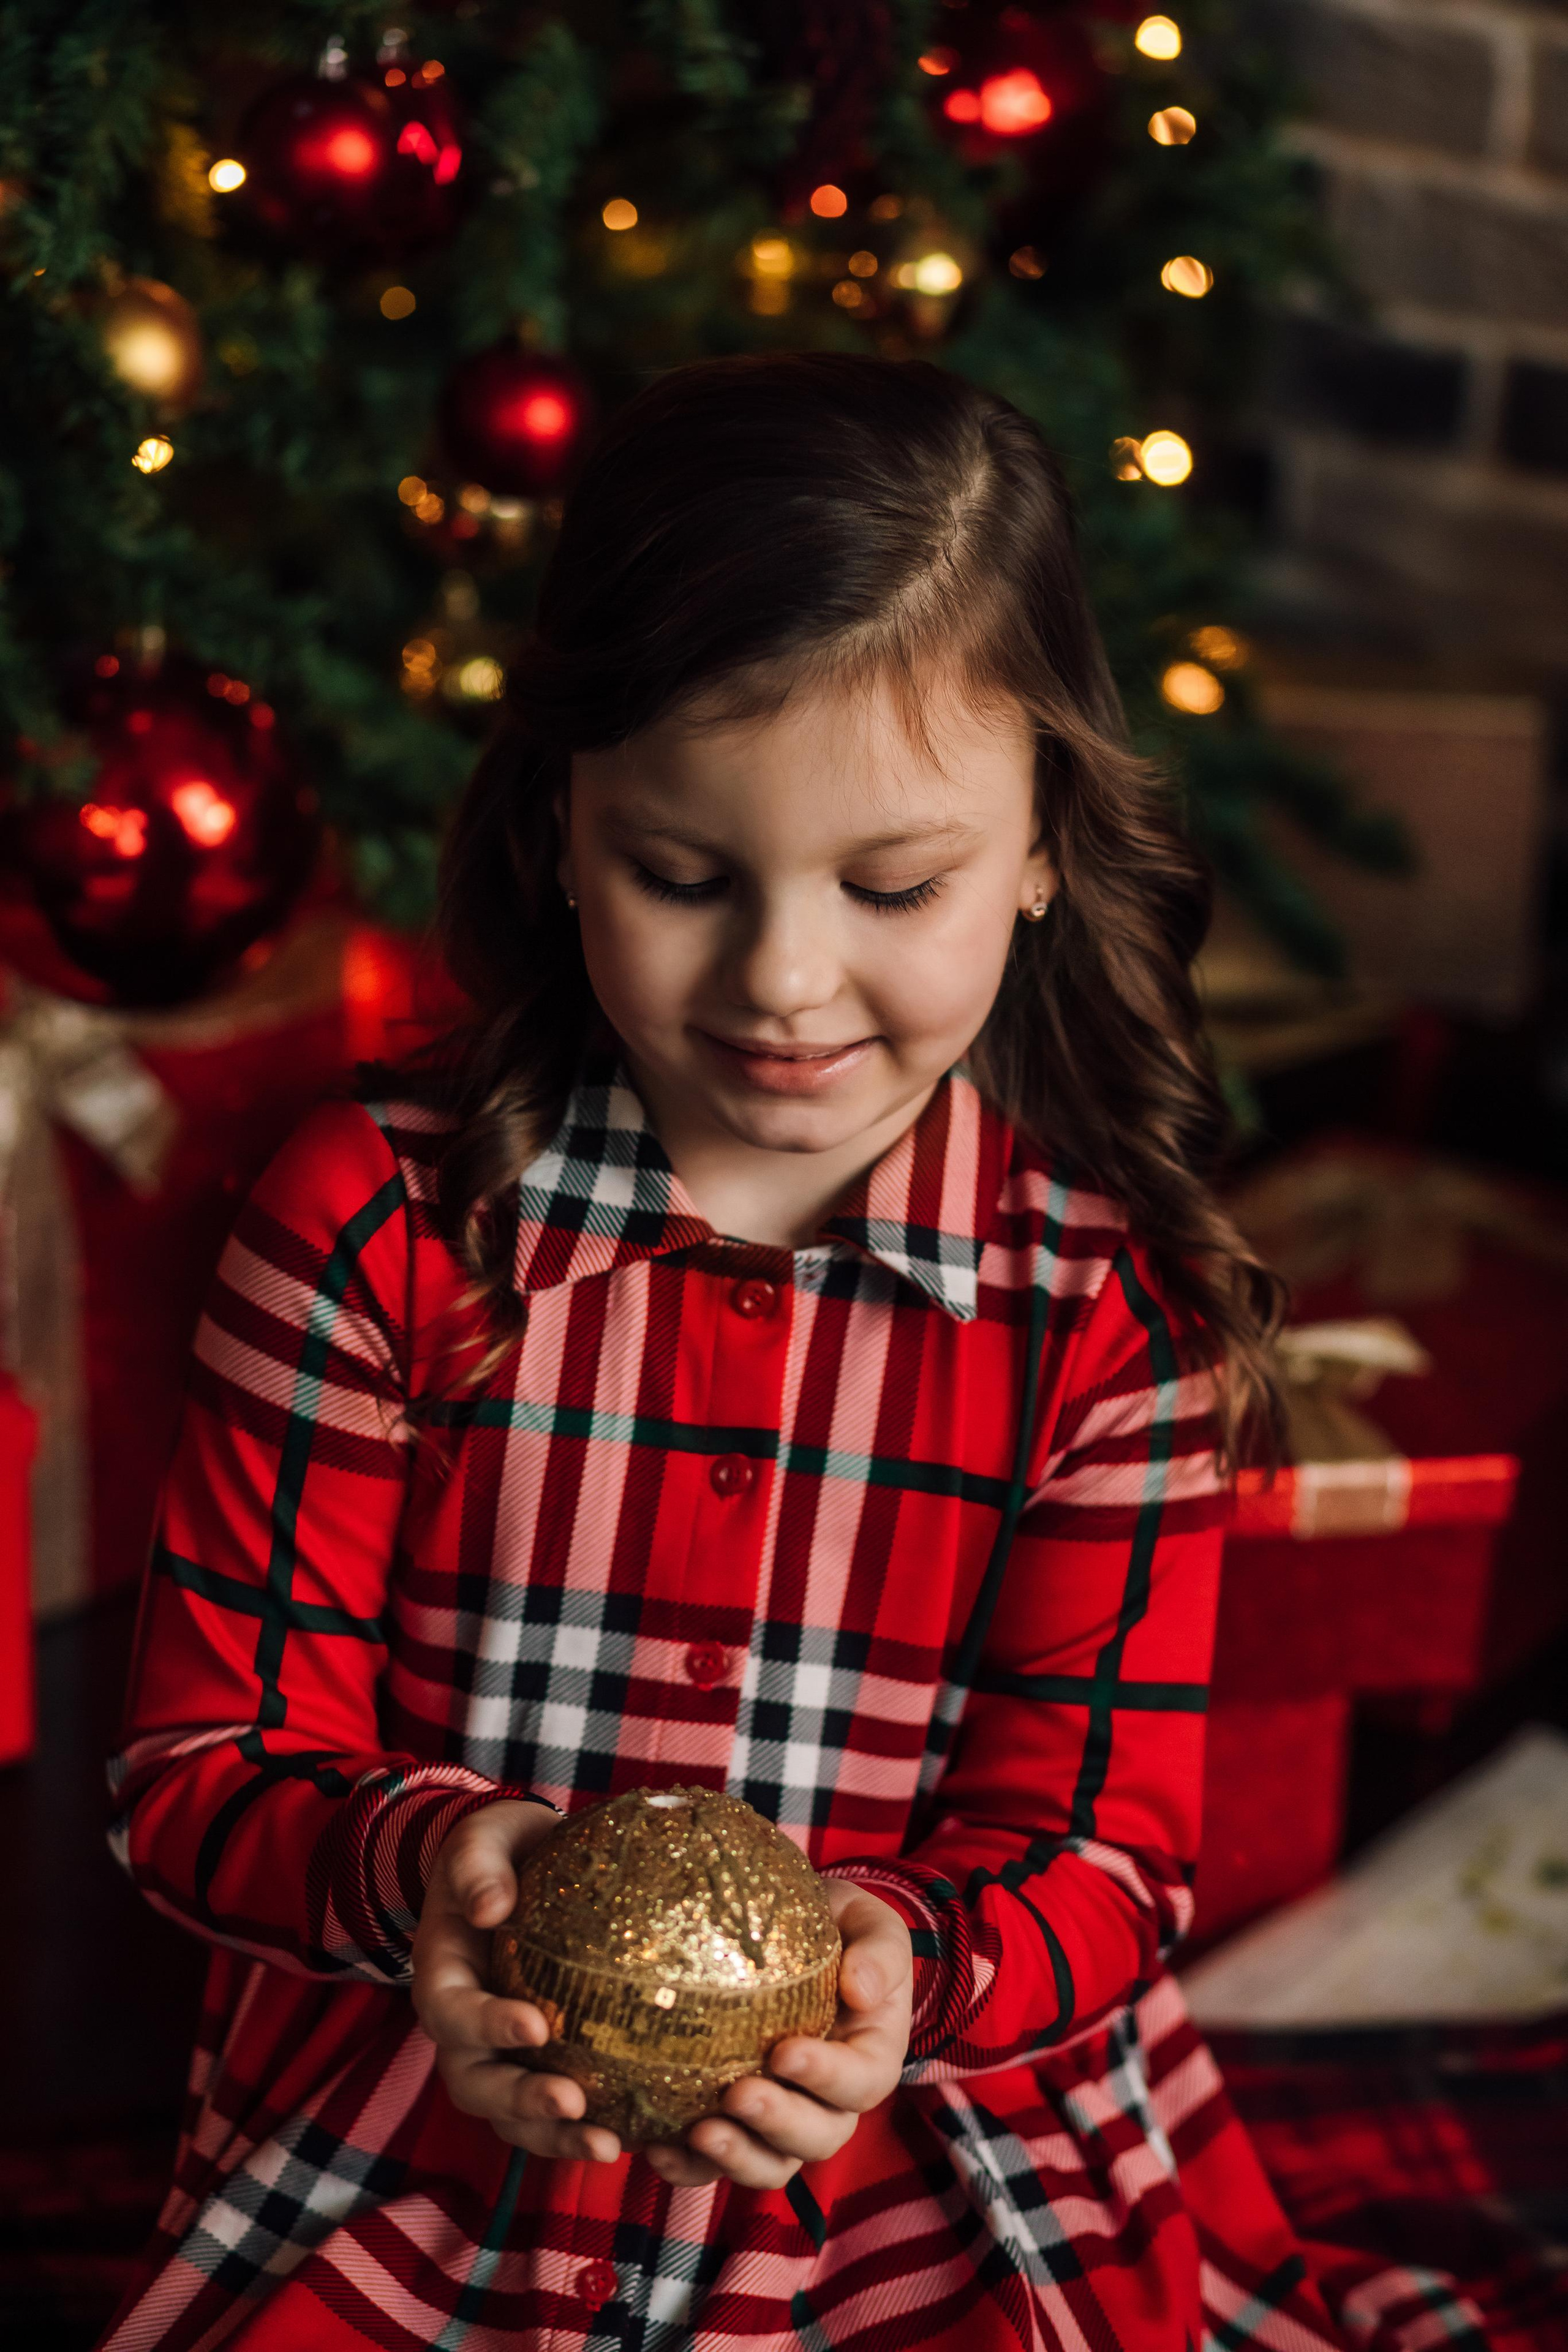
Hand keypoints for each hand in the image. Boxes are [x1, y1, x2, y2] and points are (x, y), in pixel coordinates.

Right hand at [410, 1799, 624, 2165]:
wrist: (514, 1869)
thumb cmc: (499, 1851)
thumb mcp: (483, 1837)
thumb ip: (478, 1865)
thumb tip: (492, 1907)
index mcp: (442, 1976)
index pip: (451, 2013)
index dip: (487, 2026)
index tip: (538, 2025)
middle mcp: (462, 2028)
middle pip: (476, 2084)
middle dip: (520, 2101)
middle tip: (573, 2103)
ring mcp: (497, 2054)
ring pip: (510, 2115)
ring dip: (554, 2137)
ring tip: (608, 2146)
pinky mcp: (537, 2065)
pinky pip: (552, 2112)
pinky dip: (583, 2132)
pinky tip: (633, 2138)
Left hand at [642, 1880, 912, 2191]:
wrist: (792, 1932)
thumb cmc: (838, 1928)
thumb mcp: (869, 1924)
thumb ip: (879, 1951)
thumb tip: (861, 1991)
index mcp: (869, 2056)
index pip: (860, 2082)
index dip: (827, 2077)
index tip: (784, 2052)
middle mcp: (831, 2100)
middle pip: (818, 2137)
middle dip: (778, 2123)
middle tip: (738, 2095)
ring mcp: (783, 2118)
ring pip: (772, 2163)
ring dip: (738, 2157)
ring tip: (699, 2132)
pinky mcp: (737, 2124)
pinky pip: (717, 2164)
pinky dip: (690, 2167)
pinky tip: (659, 2149)